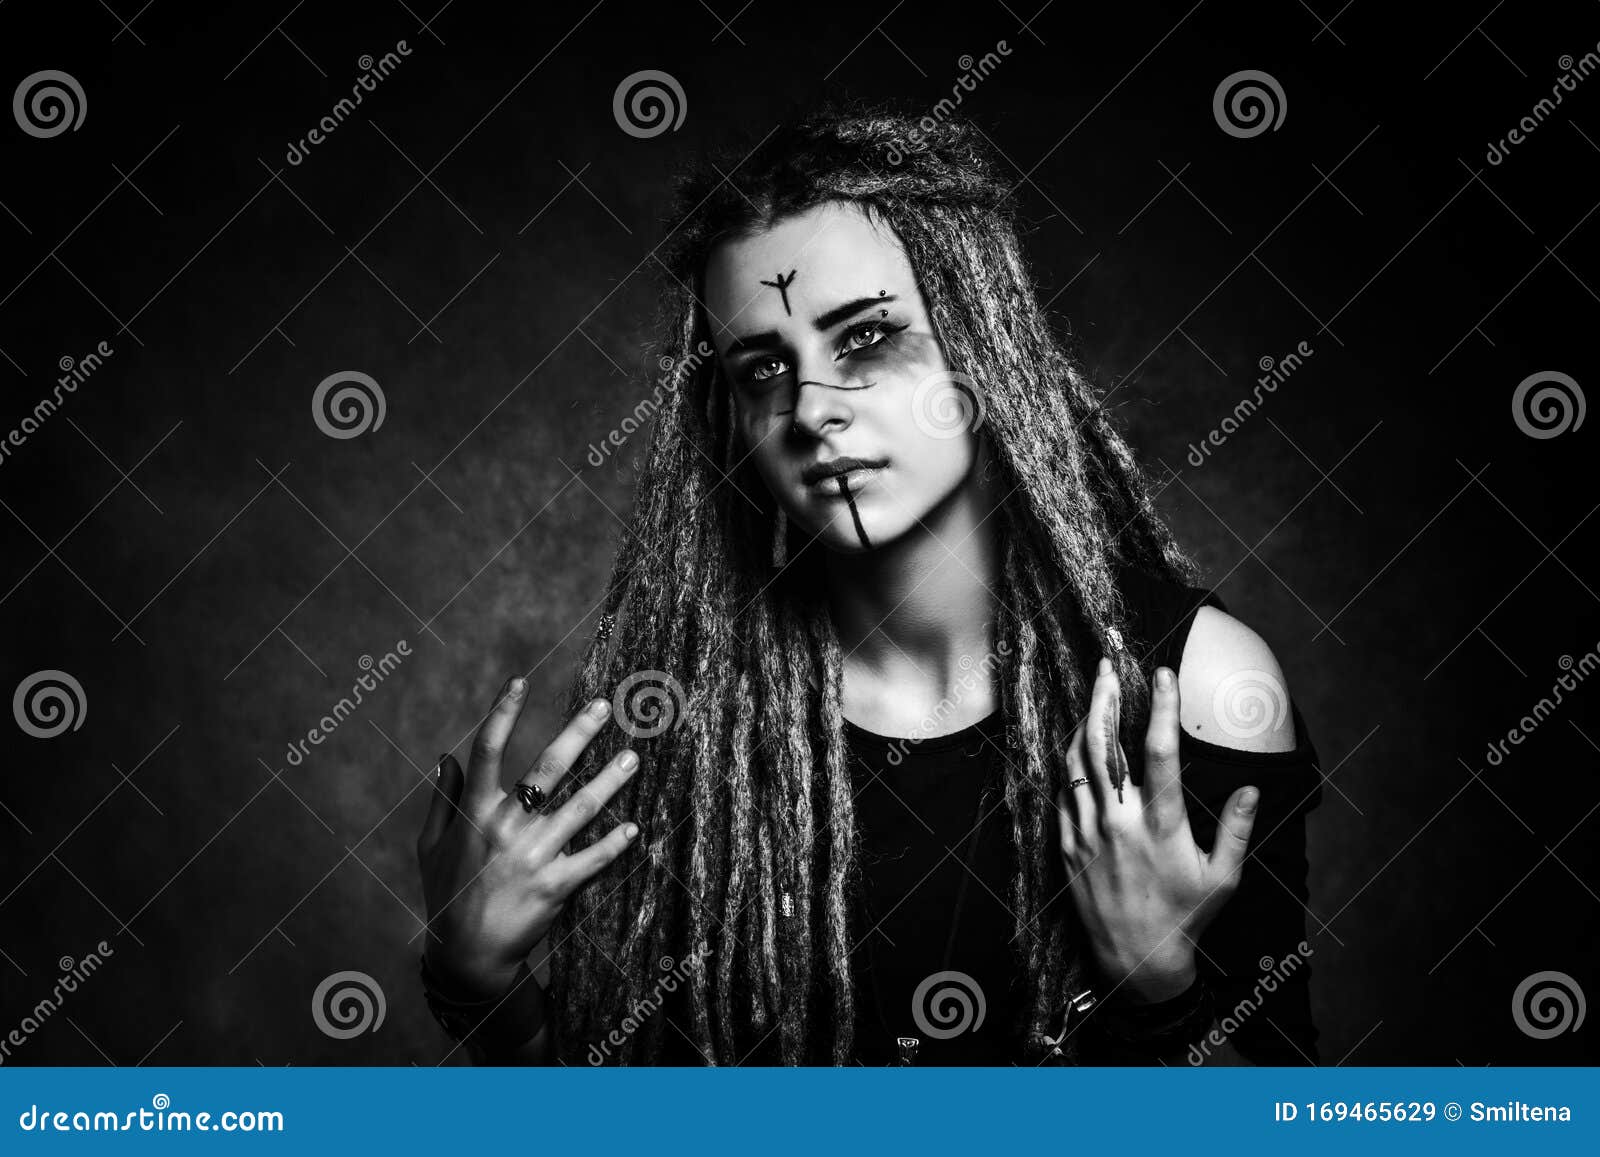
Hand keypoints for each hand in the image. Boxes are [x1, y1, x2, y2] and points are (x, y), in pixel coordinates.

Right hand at [415, 675, 641, 997]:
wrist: (467, 956)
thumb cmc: (447, 894)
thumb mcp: (433, 846)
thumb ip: (444, 799)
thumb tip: (447, 756)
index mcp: (473, 812)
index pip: (487, 750)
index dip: (502, 712)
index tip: (520, 681)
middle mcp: (505, 828)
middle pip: (547, 769)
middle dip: (578, 733)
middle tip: (603, 706)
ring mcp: (533, 857)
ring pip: (580, 808)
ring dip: (609, 781)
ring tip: (632, 759)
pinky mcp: (555, 887)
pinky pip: (592, 859)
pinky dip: (615, 844)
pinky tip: (634, 828)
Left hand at [1055, 658, 1258, 1002]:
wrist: (1135, 963)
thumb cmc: (1184, 918)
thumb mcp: (1222, 877)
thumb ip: (1236, 829)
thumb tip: (1251, 789)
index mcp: (1161, 825)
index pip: (1161, 752)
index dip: (1162, 708)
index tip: (1163, 674)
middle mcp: (1119, 823)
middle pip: (1103, 745)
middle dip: (1104, 699)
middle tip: (1106, 667)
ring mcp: (1086, 833)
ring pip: (1075, 763)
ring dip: (1082, 724)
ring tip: (1092, 696)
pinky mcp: (1066, 846)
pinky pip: (1061, 794)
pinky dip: (1068, 764)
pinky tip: (1075, 746)